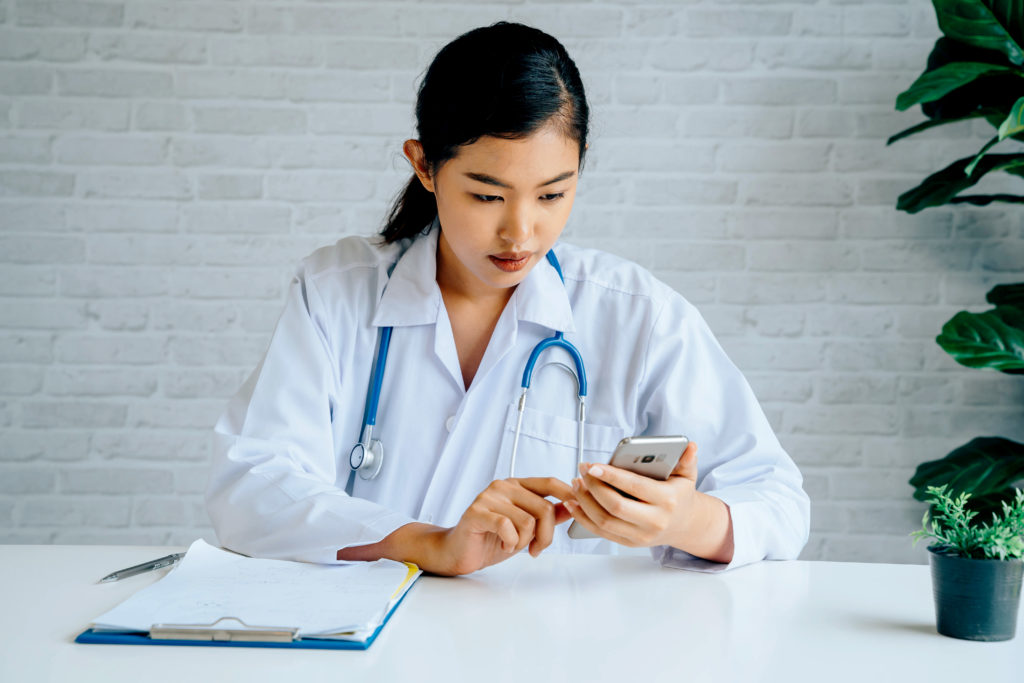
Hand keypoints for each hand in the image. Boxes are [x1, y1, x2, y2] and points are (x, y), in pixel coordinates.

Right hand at [433, 477, 574, 575]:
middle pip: (544, 508)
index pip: (550, 483)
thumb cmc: (491, 539)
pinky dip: (510, 542)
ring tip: (512, 546)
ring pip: (528, 521)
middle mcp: (504, 486)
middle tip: (535, 550)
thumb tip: (571, 507)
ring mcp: (489, 497)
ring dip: (525, 542)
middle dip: (545, 536)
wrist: (459, 552)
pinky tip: (503, 544)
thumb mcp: (525, 528)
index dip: (569, 494)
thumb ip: (546, 515)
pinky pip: (507, 527)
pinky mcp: (477, 512)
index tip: (579, 508)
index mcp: (517, 486)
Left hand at [565, 441, 700, 547]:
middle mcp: (654, 521)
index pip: (634, 487)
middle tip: (581, 470)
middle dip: (593, 487)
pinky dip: (584, 518)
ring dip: (585, 502)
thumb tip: (689, 445)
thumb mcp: (687, 476)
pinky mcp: (630, 543)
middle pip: (615, 506)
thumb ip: (686, 460)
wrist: (685, 524)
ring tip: (576, 483)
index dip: (611, 476)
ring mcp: (641, 536)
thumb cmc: (680, 494)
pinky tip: (574, 503)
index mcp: (667, 501)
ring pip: (605, 521)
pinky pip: (601, 532)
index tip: (592, 465)